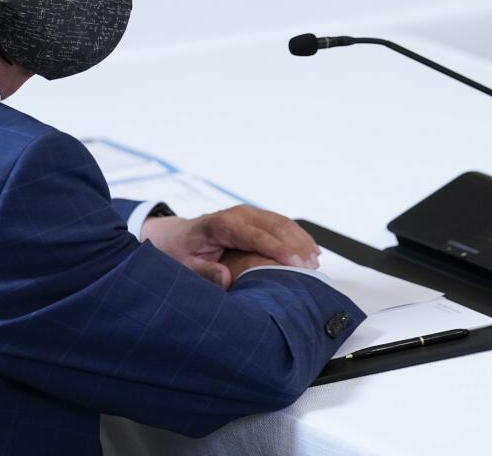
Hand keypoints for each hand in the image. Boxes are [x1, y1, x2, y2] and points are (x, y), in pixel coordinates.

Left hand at [141, 205, 320, 288]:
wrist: (176, 236)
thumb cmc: (180, 253)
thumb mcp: (185, 268)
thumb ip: (204, 273)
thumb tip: (226, 279)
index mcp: (219, 224)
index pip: (254, 234)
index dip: (277, 248)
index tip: (295, 263)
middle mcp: (237, 214)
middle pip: (274, 225)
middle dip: (295, 245)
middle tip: (312, 267)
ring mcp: (247, 214)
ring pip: (281, 222)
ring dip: (300, 240)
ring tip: (315, 261)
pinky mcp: (255, 218)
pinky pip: (281, 224)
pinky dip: (298, 236)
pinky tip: (310, 250)